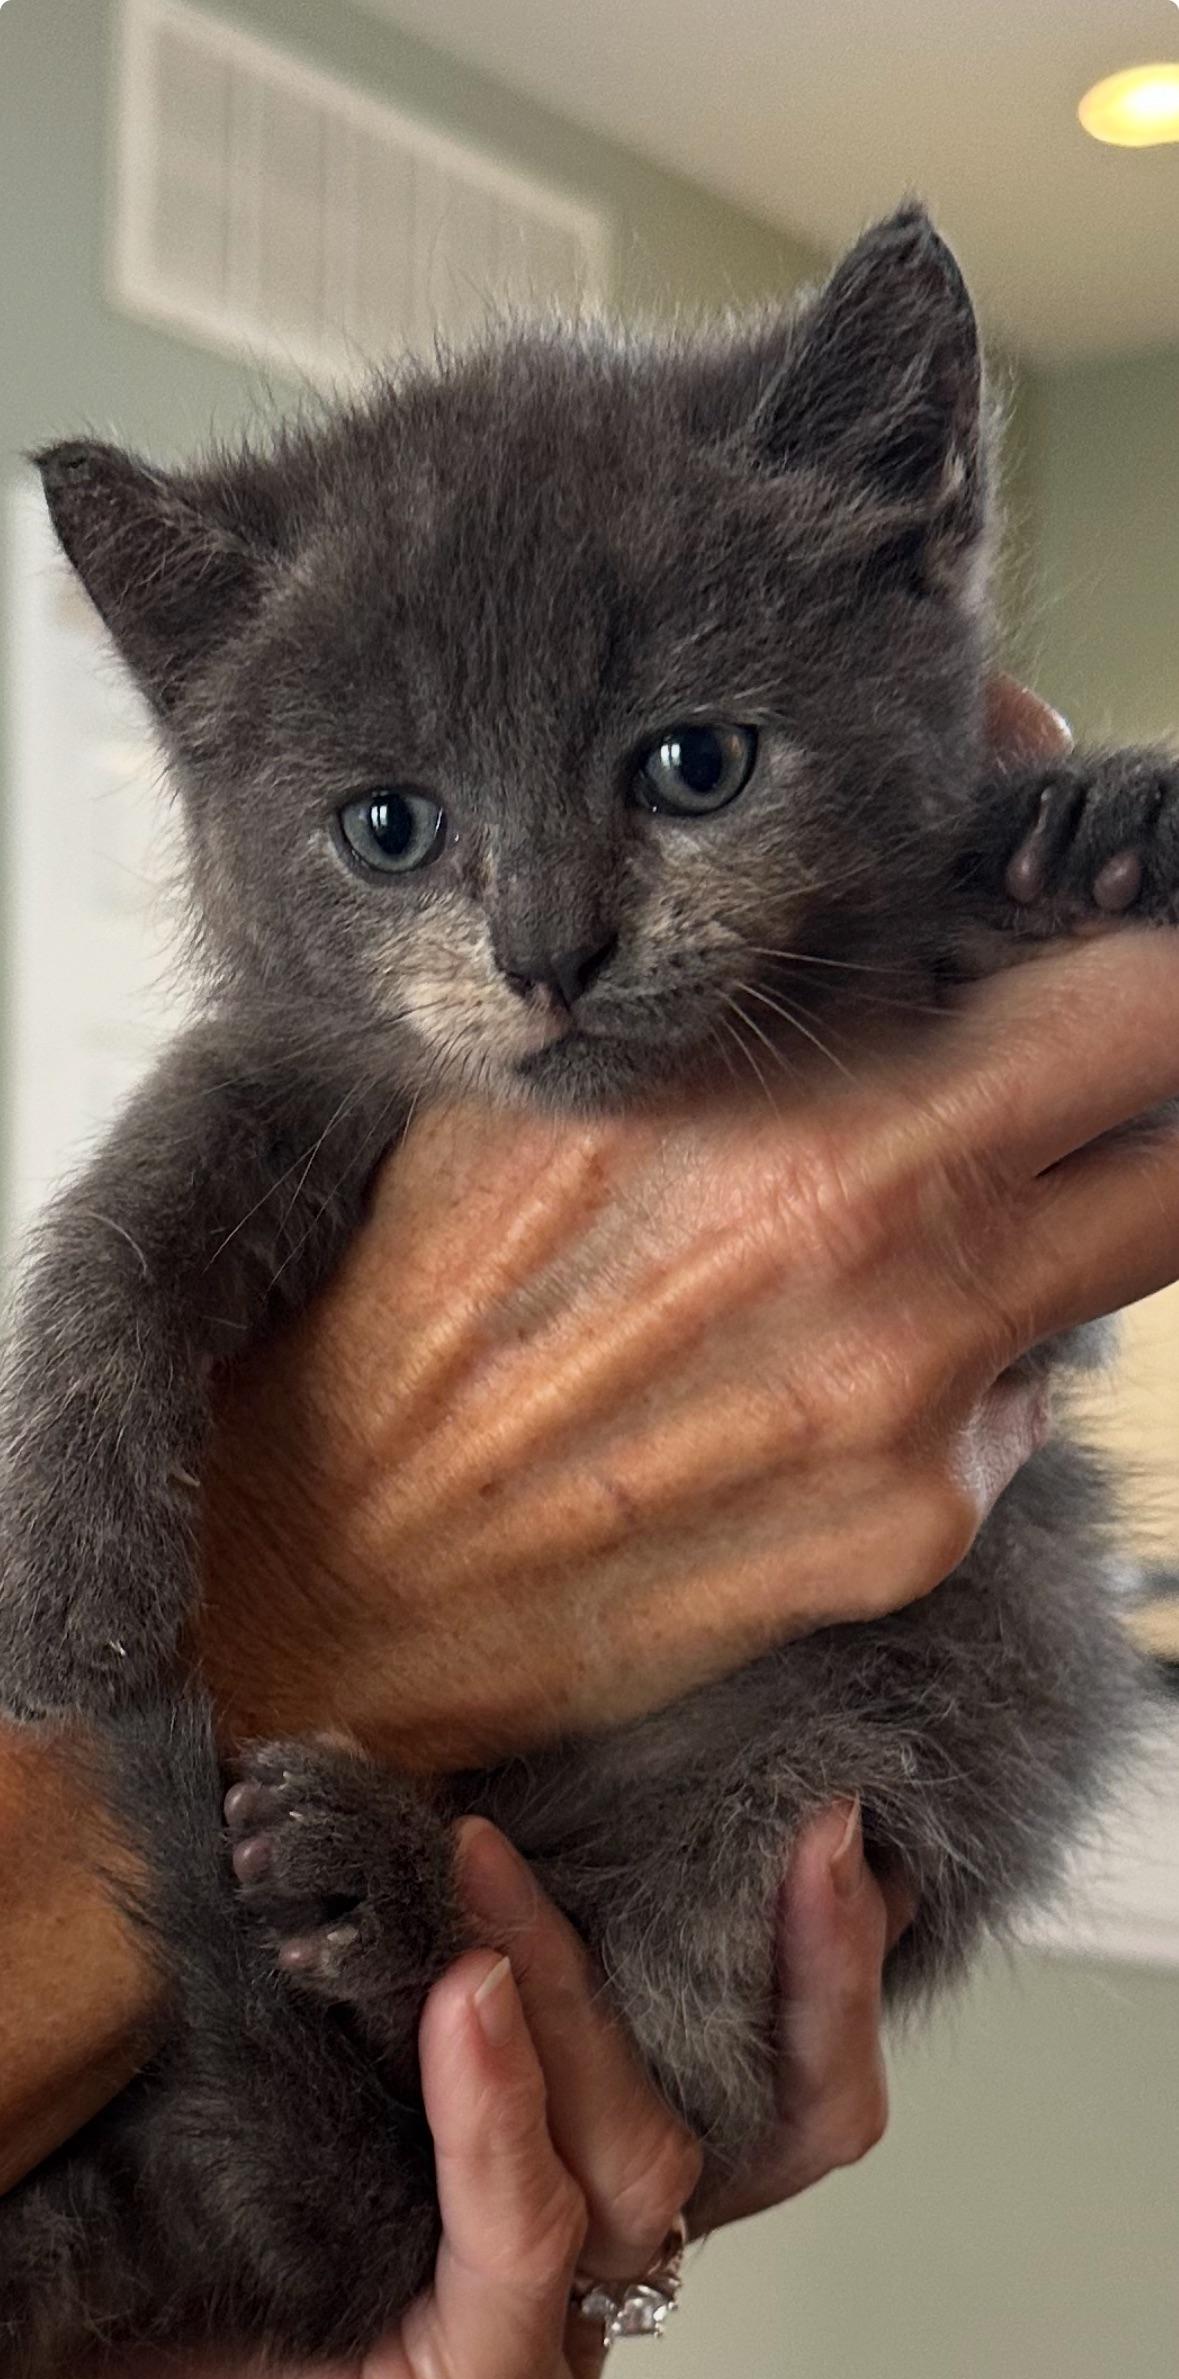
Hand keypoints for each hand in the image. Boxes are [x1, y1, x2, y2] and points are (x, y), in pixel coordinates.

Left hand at [26, 1805, 901, 2378]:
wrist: (22, 2321)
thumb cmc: (172, 2169)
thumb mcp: (345, 2003)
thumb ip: (452, 1930)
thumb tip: (525, 1767)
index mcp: (583, 2176)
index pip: (774, 2094)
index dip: (829, 1967)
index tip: (834, 1828)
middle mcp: (586, 2278)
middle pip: (768, 2140)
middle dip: (807, 1979)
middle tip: (808, 1835)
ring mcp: (531, 2362)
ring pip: (642, 2171)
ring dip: (576, 2000)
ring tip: (485, 1877)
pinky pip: (524, 2250)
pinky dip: (503, 2113)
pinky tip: (462, 2005)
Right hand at [199, 681, 1178, 1770]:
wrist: (323, 1568)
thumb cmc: (414, 1301)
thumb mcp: (549, 1079)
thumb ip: (754, 963)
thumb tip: (951, 796)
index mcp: (810, 1108)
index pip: (1126, 987)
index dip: (1127, 947)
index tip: (1089, 940)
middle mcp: (899, 1256)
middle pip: (1177, 1117)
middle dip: (1140, 1077)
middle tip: (1063, 1066)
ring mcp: (926, 1410)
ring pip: (1120, 1256)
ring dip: (1051, 1215)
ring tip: (875, 1234)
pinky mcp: (918, 1533)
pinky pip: (1012, 1397)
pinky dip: (955, 1365)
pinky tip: (805, 1376)